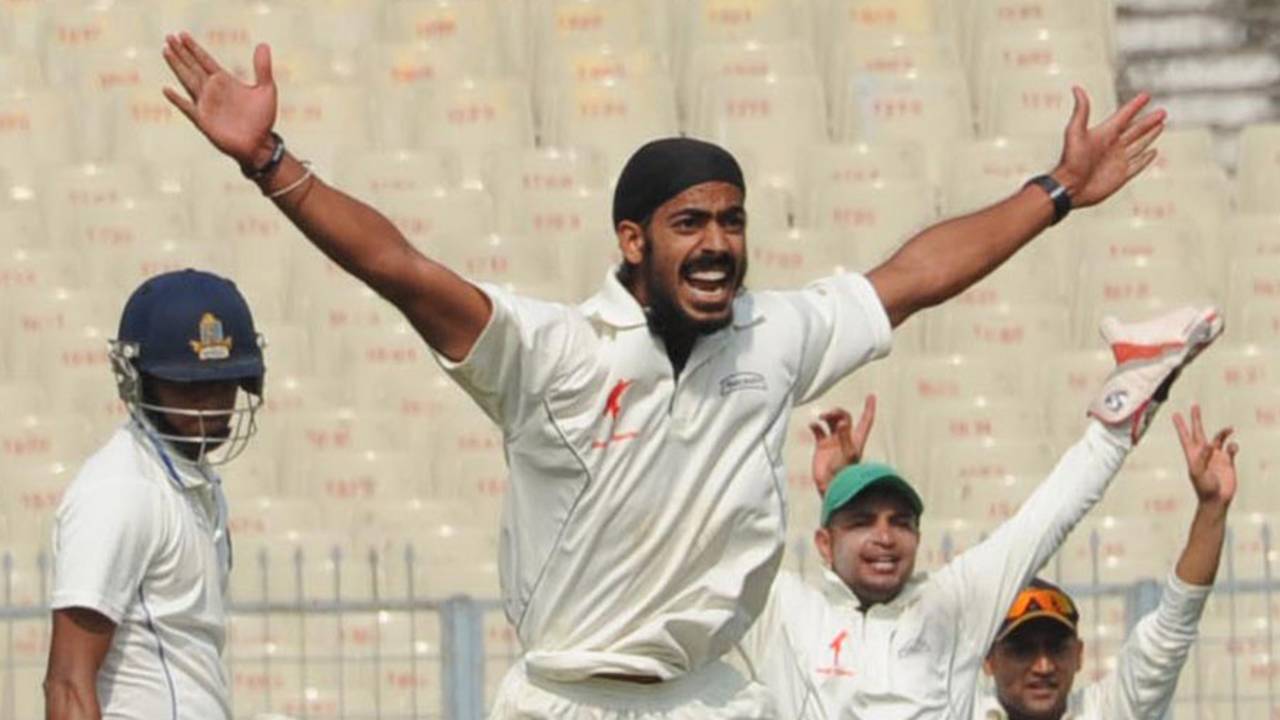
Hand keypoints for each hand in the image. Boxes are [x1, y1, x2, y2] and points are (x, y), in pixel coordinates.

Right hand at [162, 32, 277, 168]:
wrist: (259, 144)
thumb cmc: (262, 119)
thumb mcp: (266, 90)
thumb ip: (263, 68)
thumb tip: (263, 44)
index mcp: (225, 81)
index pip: (205, 60)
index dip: (193, 47)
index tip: (182, 34)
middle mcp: (212, 90)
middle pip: (192, 66)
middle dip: (180, 52)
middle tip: (168, 36)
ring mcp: (205, 104)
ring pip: (187, 80)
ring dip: (177, 66)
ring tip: (166, 50)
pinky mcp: (203, 120)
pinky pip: (187, 107)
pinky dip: (177, 99)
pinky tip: (167, 89)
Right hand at [810, 395, 875, 496]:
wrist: (831, 487)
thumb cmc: (844, 473)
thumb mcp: (847, 453)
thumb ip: (844, 436)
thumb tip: (842, 421)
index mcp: (856, 439)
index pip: (866, 419)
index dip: (869, 408)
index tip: (871, 395)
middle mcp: (845, 438)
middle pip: (843, 417)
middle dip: (836, 412)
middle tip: (827, 415)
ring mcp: (833, 442)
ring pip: (830, 421)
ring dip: (826, 416)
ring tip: (820, 418)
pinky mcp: (821, 447)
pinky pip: (818, 430)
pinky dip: (815, 425)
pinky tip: (812, 426)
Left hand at [1051, 87, 1165, 207]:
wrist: (1069, 187)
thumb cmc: (1070, 160)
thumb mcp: (1075, 132)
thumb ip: (1081, 110)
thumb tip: (1076, 88)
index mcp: (1104, 133)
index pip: (1124, 116)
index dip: (1135, 106)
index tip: (1146, 96)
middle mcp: (1112, 145)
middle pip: (1136, 130)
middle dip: (1148, 121)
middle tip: (1162, 112)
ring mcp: (1118, 160)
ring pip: (1139, 144)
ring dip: (1150, 135)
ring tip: (1161, 125)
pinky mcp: (1121, 175)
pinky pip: (1138, 164)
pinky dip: (1146, 158)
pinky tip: (1153, 151)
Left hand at [1172, 405, 1238, 508]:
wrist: (1216, 499)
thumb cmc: (1204, 488)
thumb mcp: (1198, 473)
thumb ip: (1202, 458)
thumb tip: (1209, 444)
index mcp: (1193, 454)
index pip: (1185, 436)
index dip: (1180, 425)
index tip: (1175, 414)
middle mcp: (1204, 452)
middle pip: (1199, 431)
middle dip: (1196, 419)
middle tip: (1194, 405)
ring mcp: (1216, 456)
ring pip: (1219, 438)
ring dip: (1224, 432)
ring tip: (1229, 429)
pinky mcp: (1228, 461)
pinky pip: (1232, 448)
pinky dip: (1234, 446)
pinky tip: (1233, 449)